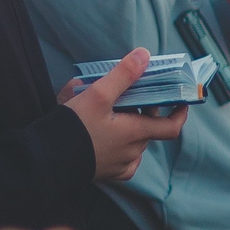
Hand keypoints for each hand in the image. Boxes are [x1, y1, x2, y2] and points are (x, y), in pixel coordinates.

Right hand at [61, 49, 188, 181]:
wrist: (47, 159)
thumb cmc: (74, 127)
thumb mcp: (98, 94)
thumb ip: (123, 74)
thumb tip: (144, 55)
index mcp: (136, 133)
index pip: (171, 126)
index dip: (180, 114)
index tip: (181, 102)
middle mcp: (133, 152)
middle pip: (149, 129)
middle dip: (144, 112)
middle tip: (132, 95)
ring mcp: (121, 165)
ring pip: (135, 143)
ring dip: (130, 127)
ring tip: (113, 113)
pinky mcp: (107, 174)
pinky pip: (124, 159)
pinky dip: (122, 146)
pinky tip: (109, 137)